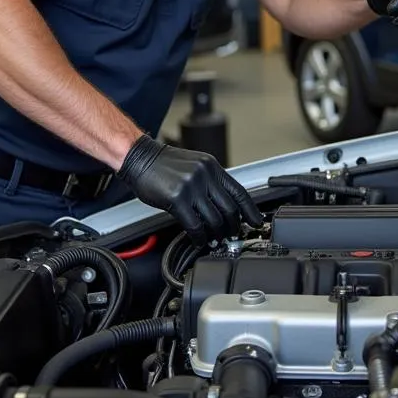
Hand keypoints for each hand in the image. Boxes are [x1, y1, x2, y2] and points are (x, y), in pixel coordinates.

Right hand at [118, 135, 262, 245]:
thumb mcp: (195, 165)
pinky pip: (195, 225)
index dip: (250, 210)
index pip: (239, 191)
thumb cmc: (165, 164)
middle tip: (234, 235)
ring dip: (217, 234)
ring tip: (217, 240)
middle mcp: (205, 175)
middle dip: (234, 226)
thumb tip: (225, 203)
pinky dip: (200, 236)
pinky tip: (200, 240)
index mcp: (212, 167)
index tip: (257, 221)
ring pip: (214, 219)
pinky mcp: (177, 199)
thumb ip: (210, 181)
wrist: (140, 158)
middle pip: (229, 208)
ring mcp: (191, 187)